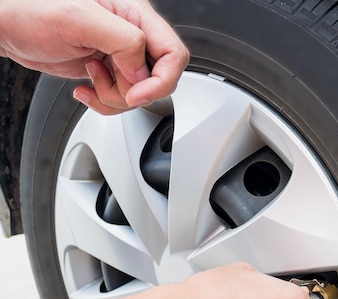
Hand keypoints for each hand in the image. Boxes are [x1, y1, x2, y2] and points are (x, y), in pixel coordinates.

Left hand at [0, 0, 188, 113]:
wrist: (7, 25)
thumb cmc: (31, 9)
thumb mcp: (80, 19)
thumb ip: (123, 41)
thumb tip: (143, 70)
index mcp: (134, 13)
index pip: (172, 53)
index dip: (161, 80)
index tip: (137, 94)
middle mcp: (132, 34)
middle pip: (158, 77)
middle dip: (133, 90)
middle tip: (106, 80)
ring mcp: (121, 54)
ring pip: (139, 93)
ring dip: (114, 96)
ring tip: (90, 76)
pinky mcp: (108, 69)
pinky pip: (121, 98)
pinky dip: (104, 101)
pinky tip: (86, 86)